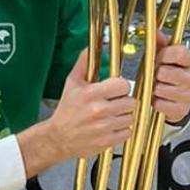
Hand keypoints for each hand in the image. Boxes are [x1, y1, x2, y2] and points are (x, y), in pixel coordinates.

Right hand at [18, 49, 134, 175]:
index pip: (123, 85)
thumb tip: (89, 48)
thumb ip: (83, 64)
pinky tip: (111, 126)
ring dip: (124, 116)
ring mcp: (104, 127)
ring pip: (130, 117)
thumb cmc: (66, 110)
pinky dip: (122, 129)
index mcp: (91, 94)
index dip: (121, 87)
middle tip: (114, 103)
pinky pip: (128, 131)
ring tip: (112, 115)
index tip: (116, 90)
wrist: (58, 137)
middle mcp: (99, 110)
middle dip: (124, 102)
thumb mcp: (72, 84)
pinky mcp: (108, 140)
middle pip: (131, 102)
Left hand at [151, 32, 189, 122]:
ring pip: (162, 89)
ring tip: (157, 86)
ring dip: (155, 88)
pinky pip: (161, 104)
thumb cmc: (168, 72)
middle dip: (156, 74)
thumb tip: (155, 31)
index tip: (159, 58)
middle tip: (156, 75)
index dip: (163, 55)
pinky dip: (156, 102)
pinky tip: (158, 98)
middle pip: (167, 72)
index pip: (178, 53)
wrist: (174, 98)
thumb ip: (160, 43)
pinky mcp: (182, 109)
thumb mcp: (164, 56)